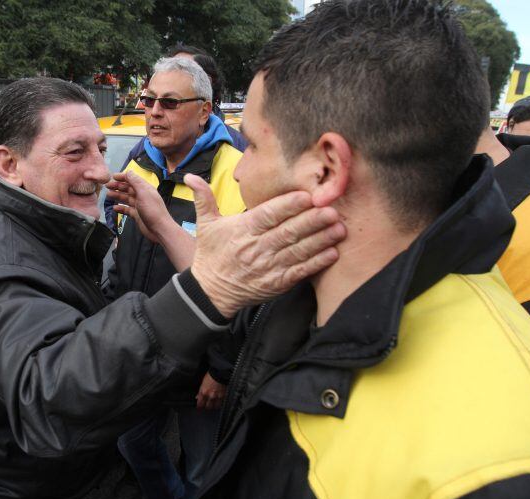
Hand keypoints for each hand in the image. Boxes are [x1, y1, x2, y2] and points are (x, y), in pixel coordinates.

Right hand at [106, 172, 171, 242]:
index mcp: (145, 188)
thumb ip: (135, 182)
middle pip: (128, 188)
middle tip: (107, 186)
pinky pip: (127, 209)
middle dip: (118, 186)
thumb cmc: (152, 210)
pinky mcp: (137, 214)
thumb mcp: (143, 193)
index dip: (123, 177)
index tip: (113, 177)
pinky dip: (120, 208)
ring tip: (108, 195)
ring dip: (117, 196)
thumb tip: (128, 171)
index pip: (133, 179)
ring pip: (126, 198)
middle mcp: (142, 195)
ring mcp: (139, 205)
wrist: (159, 229)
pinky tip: (114, 208)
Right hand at [186, 174, 345, 317]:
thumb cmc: (211, 254)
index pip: (267, 215)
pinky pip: (299, 272)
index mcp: (242, 230)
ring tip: (339, 228)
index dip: (288, 206)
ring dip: (320, 240)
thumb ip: (204, 199)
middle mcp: (255, 249)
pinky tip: (332, 253)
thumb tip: (190, 176)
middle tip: (332, 210)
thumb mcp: (205, 225)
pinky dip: (316, 263)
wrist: (210, 291)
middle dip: (312, 221)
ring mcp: (267, 268)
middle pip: (287, 233)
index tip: (307, 196)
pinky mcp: (276, 284)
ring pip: (297, 251)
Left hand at [196, 372, 225, 409]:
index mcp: (203, 392)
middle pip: (207, 407)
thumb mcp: (202, 382)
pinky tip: (219, 403)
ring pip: (215, 407)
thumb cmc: (211, 375)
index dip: (199, 406)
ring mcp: (217, 397)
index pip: (200, 403)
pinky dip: (220, 404)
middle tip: (206, 405)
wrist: (220, 372)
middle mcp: (210, 396)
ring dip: (214, 406)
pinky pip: (221, 403)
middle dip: (207, 407)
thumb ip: (200, 392)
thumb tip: (197, 397)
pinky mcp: (223, 396)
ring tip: (213, 405)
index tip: (200, 406)